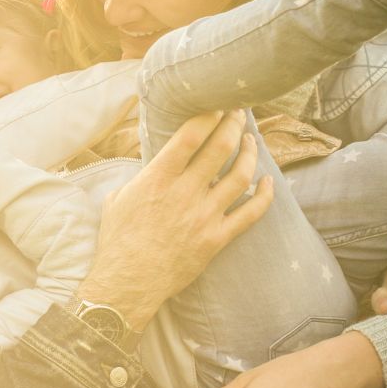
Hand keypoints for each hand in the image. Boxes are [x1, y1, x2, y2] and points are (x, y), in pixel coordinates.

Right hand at [76, 110, 272, 329]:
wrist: (127, 283)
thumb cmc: (117, 242)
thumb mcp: (118, 199)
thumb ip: (141, 177)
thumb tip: (153, 164)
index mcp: (157, 178)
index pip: (190, 134)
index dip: (209, 113)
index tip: (217, 104)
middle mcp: (184, 193)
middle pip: (220, 147)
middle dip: (233, 123)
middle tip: (238, 114)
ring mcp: (203, 216)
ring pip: (241, 175)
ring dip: (250, 153)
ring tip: (251, 141)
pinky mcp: (216, 239)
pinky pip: (250, 213)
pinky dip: (265, 195)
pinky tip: (269, 182)